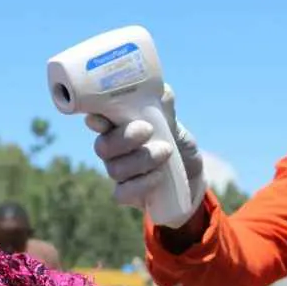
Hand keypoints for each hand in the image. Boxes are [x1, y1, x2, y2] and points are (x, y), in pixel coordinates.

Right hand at [85, 84, 207, 227]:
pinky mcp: (127, 193)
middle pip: (103, 147)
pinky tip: (158, 176)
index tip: (103, 119)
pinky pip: (122, 193)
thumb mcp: (173, 121)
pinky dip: (141, 184)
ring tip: (166, 151)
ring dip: (142, 159)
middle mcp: (112, 150)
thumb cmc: (175, 141)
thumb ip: (164, 106)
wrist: (191, 172)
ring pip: (115, 169)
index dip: (95, 120)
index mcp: (116, 127)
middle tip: (148, 130)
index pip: (96, 121)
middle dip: (125, 138)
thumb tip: (163, 92)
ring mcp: (118, 173)